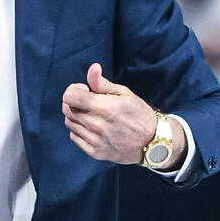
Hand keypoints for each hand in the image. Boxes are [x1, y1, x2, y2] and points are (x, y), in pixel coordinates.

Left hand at [62, 63, 182, 165]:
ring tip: (91, 114)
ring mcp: (94, 141)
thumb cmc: (139, 114)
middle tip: (87, 101)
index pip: (69, 96)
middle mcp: (96, 125)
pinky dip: (79, 130)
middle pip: (67, 109)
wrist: (152, 142)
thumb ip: (103, 83)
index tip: (85, 90)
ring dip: (76, 115)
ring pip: (69, 123)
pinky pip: (74, 137)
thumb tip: (93, 68)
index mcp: (103, 107)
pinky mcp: (94, 152)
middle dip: (74, 101)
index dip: (74, 90)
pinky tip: (92, 127)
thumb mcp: (124, 93)